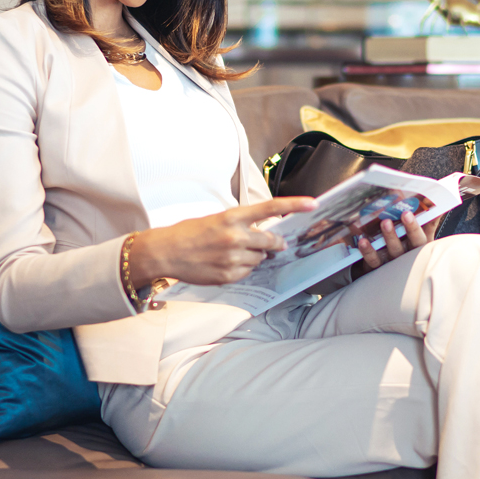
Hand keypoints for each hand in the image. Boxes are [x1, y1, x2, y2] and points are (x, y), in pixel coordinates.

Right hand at [127, 197, 316, 286]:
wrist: (166, 252)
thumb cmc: (190, 232)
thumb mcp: (217, 219)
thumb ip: (241, 224)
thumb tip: (265, 232)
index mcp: (233, 217)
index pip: (271, 208)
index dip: (295, 205)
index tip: (313, 203)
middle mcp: (235, 237)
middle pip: (271, 242)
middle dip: (275, 244)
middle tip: (276, 245)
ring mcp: (232, 258)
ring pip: (260, 259)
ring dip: (255, 256)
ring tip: (233, 252)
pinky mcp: (228, 275)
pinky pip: (247, 272)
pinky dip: (243, 268)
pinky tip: (226, 263)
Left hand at [353, 211, 441, 276]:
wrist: (393, 273)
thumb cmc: (409, 249)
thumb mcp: (422, 238)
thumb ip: (429, 222)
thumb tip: (436, 202)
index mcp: (418, 248)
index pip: (419, 238)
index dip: (415, 226)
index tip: (409, 213)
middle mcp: (406, 256)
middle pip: (409, 244)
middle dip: (408, 229)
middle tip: (404, 214)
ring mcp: (391, 262)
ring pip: (392, 251)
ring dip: (389, 237)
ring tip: (385, 223)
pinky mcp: (377, 268)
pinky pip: (373, 260)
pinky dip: (368, 251)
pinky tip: (363, 241)